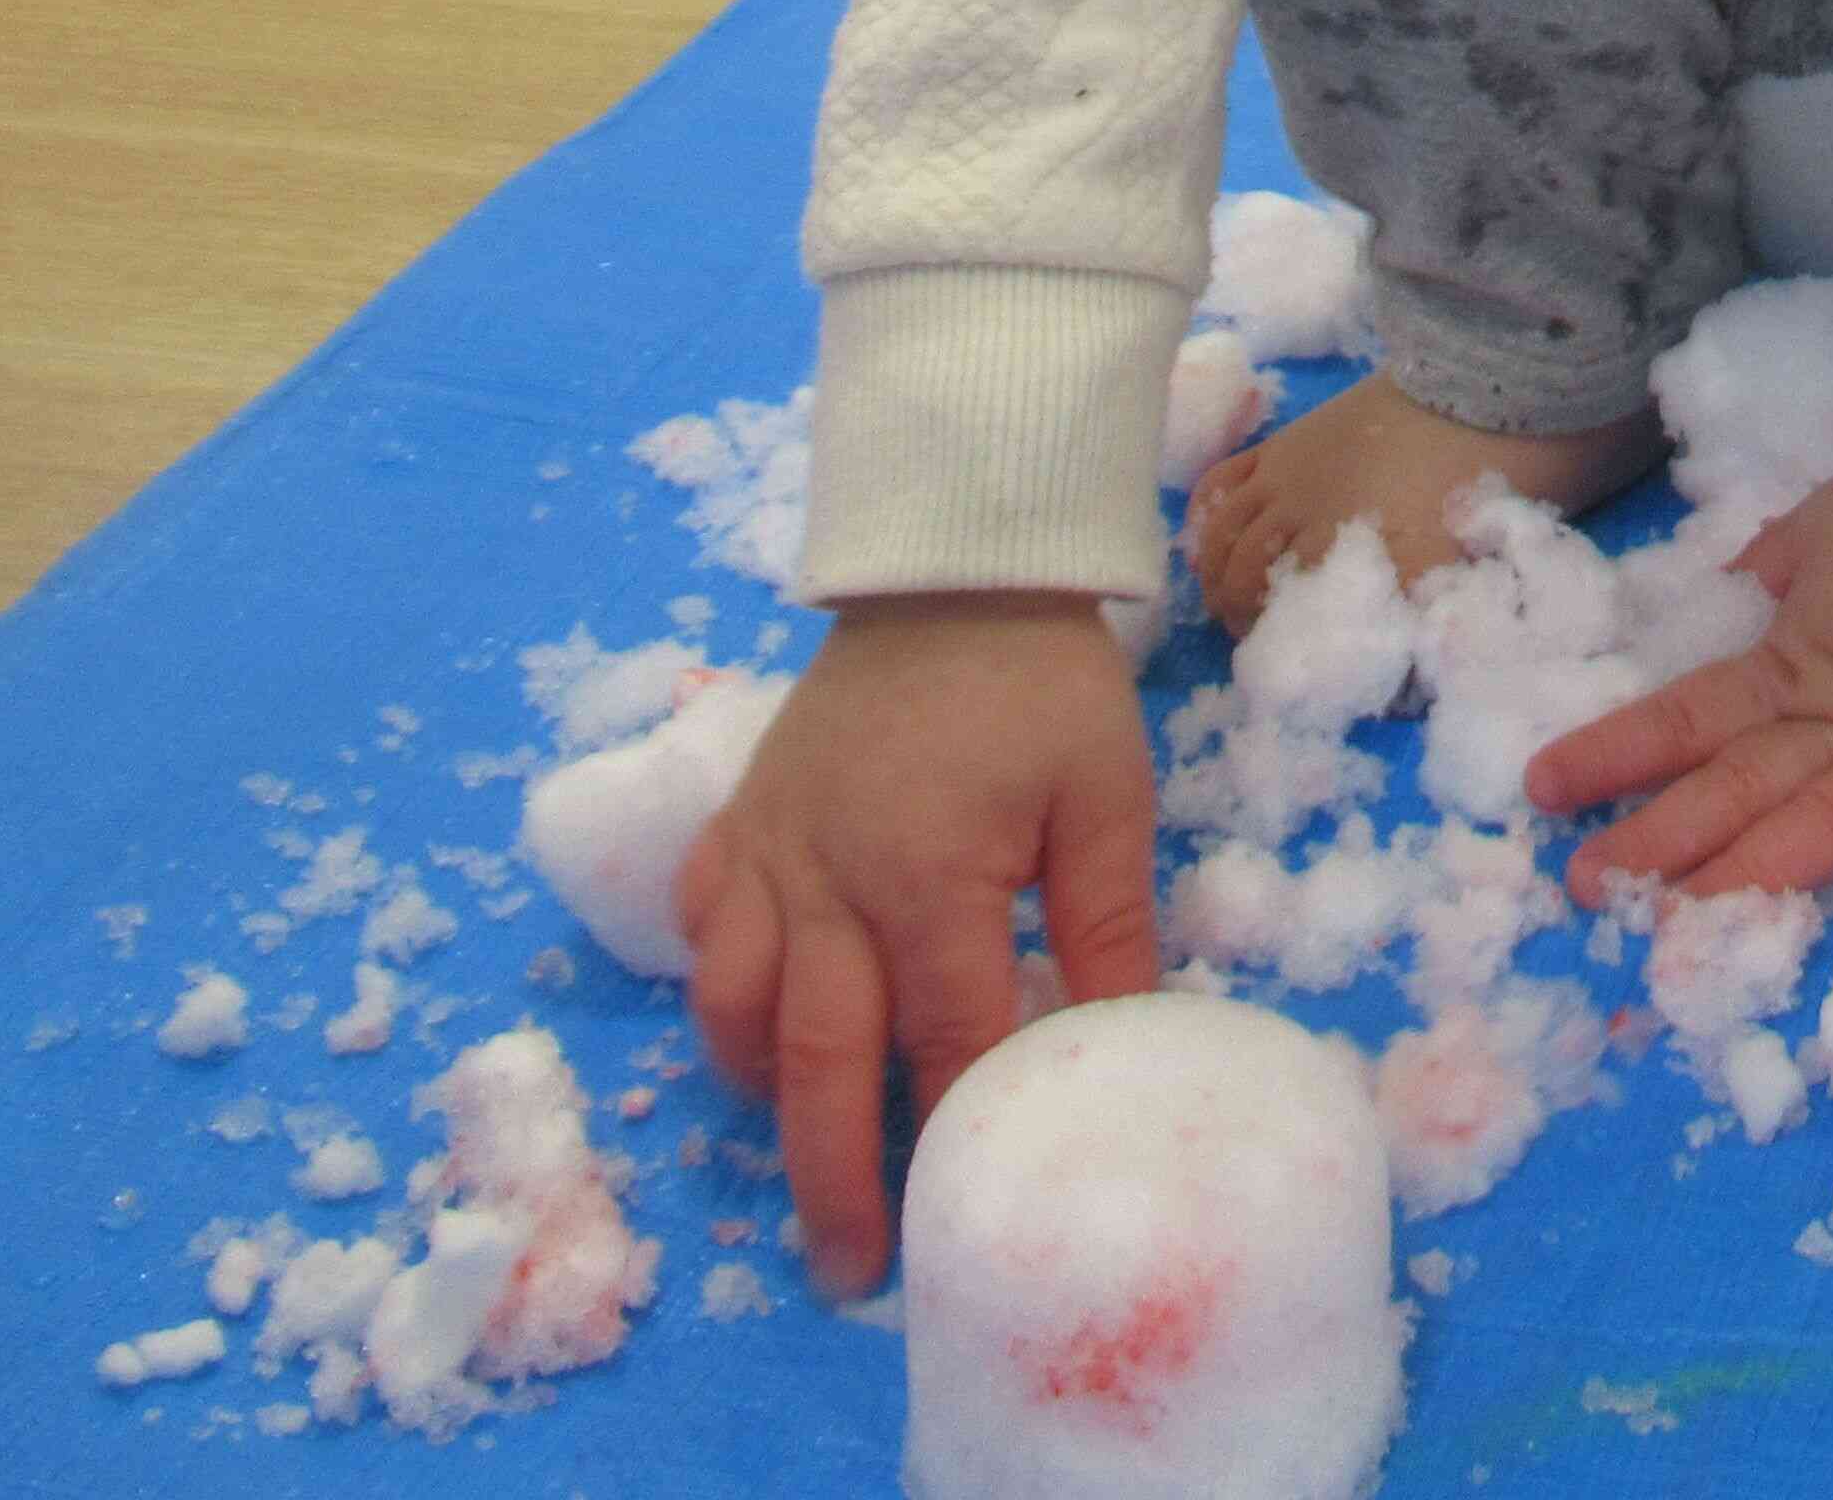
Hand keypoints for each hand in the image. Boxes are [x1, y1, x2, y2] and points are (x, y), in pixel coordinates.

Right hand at [673, 593, 1164, 1297]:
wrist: (955, 566)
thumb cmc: (1042, 685)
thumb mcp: (1104, 799)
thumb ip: (1106, 929)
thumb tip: (1129, 1044)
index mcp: (927, 876)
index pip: (944, 1038)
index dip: (959, 1125)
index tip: (969, 1206)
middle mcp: (826, 878)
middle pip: (817, 1058)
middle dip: (830, 1172)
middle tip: (847, 1267)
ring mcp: (768, 849)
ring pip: (735, 1004)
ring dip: (764, 1089)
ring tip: (796, 1151)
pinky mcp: (739, 817)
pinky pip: (703, 924)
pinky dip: (718, 985)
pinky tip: (750, 1022)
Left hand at [1531, 469, 1832, 930]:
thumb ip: (1784, 561)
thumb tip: (1746, 579)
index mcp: (1796, 665)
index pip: (1687, 717)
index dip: (1614, 753)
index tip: (1542, 789)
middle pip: (1738, 788)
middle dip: (1658, 841)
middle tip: (1584, 891)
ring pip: (1827, 824)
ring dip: (1757, 876)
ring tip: (1689, 925)